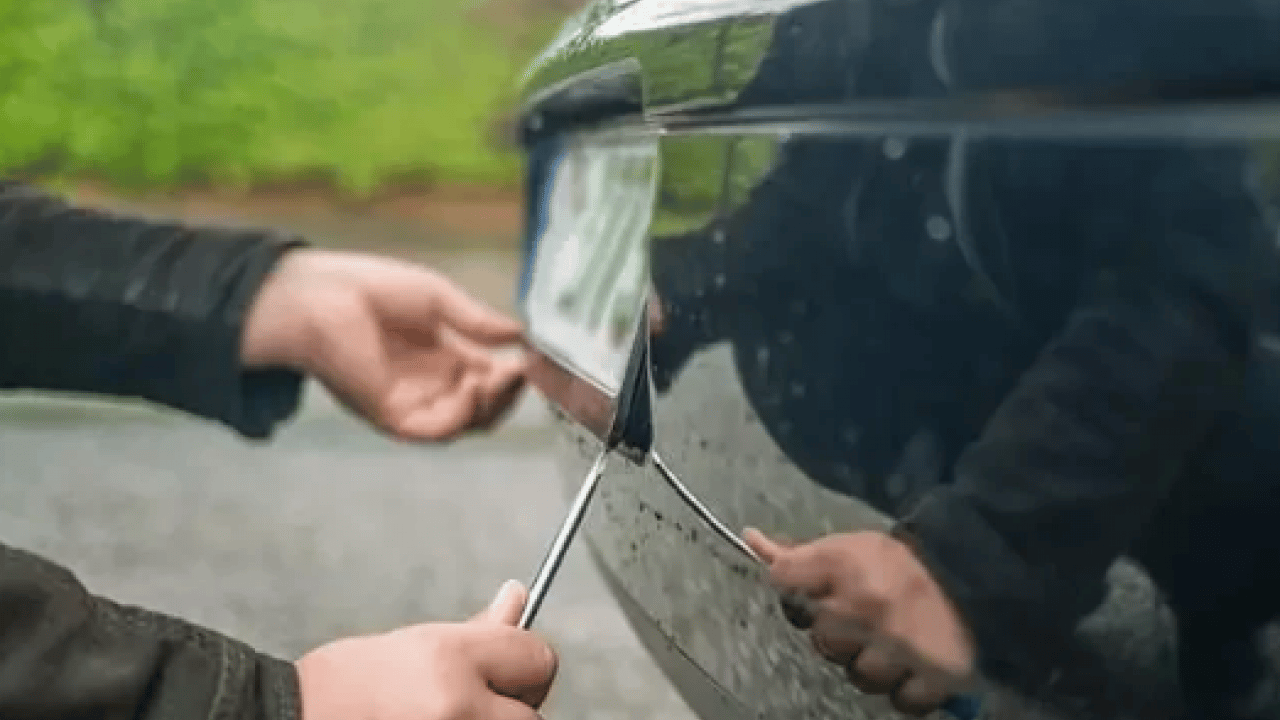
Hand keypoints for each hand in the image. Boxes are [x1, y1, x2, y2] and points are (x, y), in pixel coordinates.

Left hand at [243, 249, 528, 440]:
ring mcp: (413, 404)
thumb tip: (519, 334)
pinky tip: (473, 386)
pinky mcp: (393, 416)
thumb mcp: (437, 300)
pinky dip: (463, 414)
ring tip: (505, 376)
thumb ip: (477, 322)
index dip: (514, 372)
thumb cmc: (369, 289)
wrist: (319, 296)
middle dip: (510, 392)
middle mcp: (430, 387)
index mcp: (442, 359)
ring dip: (494, 404)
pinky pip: (438, 430)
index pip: (490, 379)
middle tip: (525, 370)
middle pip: (485, 407)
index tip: (534, 356)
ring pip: (468, 423)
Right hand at [296, 580, 557, 719]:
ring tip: (443, 714)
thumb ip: (477, 631)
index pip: (539, 659)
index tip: (507, 669)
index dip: (524, 663)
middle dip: (511, 706)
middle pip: (532, 713)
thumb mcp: (414, 644)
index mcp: (452, 660)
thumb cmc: (344, 684)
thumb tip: (518, 598)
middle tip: (469, 700)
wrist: (289, 718)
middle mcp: (458, 705)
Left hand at [744, 528, 975, 716]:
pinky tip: (912, 667)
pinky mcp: (934, 677)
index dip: (795, 590)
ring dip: (872, 665)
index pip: (783, 581)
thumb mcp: (850, 546)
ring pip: (859, 676)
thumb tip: (750, 538)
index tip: (816, 591)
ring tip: (893, 643)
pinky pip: (902, 701)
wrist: (978, 571)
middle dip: (839, 634)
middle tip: (867, 620)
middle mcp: (866, 608)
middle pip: (821, 641)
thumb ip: (800, 554)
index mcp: (844, 565)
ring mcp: (899, 648)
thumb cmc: (902, 561)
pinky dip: (906, 691)